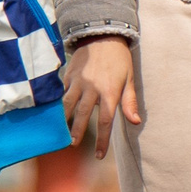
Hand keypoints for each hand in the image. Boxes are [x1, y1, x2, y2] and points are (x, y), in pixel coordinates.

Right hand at [63, 37, 138, 158]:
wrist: (103, 36)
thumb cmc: (120, 60)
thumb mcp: (129, 79)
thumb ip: (130, 102)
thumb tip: (135, 122)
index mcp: (110, 91)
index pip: (105, 121)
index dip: (102, 140)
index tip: (99, 155)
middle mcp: (92, 88)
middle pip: (82, 115)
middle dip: (77, 132)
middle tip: (73, 144)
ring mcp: (78, 81)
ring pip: (67, 105)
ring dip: (64, 120)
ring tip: (60, 132)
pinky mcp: (68, 75)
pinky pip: (62, 92)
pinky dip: (58, 104)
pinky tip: (55, 114)